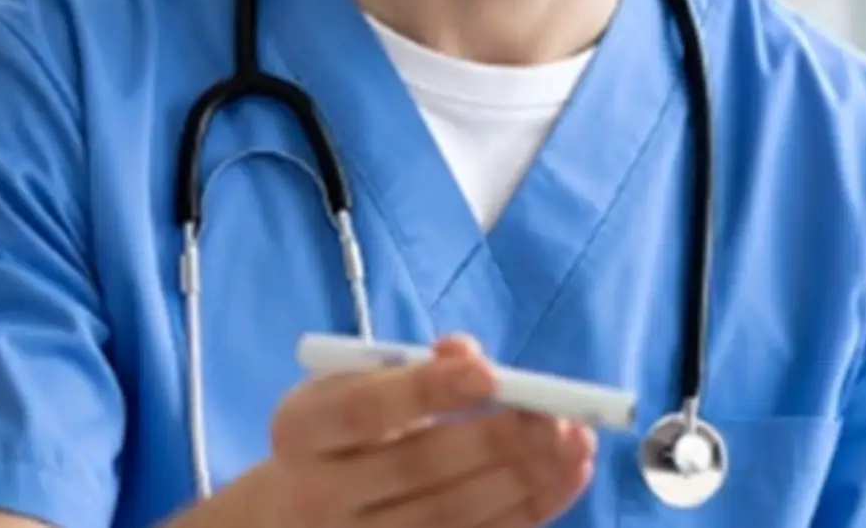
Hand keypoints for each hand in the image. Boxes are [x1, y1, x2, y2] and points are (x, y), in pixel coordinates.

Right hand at [180, 335, 596, 527]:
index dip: (427, 390)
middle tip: (556, 416)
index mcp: (301, 429)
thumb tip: (468, 354)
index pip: (363, 410)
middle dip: (495, 441)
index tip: (491, 372)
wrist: (290, 520)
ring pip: (448, 516)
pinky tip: (565, 478)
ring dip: (524, 480)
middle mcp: (316, 493)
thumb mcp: (351, 390)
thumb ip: (408, 369)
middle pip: (414, 469)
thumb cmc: (338, 439)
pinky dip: (527, 512)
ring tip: (575, 444)